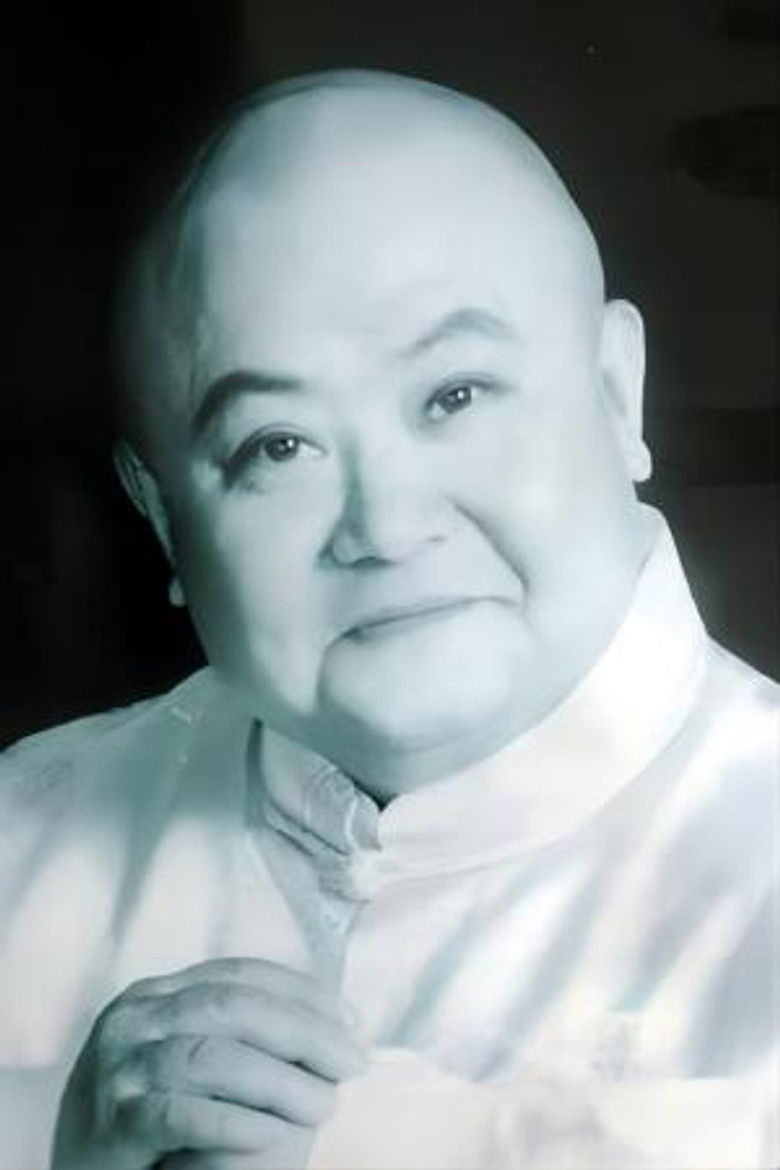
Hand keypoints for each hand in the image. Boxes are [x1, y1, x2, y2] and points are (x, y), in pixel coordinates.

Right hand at [51, 957, 365, 1169]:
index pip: (239, 975)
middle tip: (353, 1063)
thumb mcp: (190, 1061)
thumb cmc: (151, 1120)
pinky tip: (272, 1132)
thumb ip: (241, 1034)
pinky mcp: (111, 1123)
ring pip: (211, 1058)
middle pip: (231, 1007)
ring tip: (324, 1106)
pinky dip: (233, 1122)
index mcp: (155, 994)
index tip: (353, 1020)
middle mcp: (132, 1018)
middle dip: (303, 1031)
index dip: (302, 992)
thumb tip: (336, 1022)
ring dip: (279, 1081)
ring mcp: (116, 1067)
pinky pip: (180, 1114)